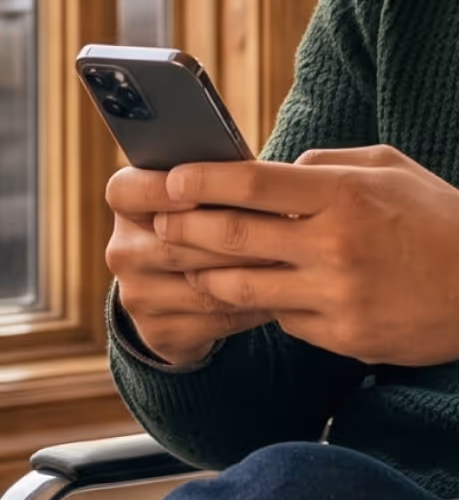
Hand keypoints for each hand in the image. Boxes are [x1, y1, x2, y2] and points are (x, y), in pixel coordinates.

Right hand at [105, 166, 282, 365]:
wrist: (184, 286)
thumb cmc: (210, 217)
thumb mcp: (205, 191)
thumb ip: (220, 176)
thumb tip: (273, 168)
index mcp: (126, 203)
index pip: (130, 190)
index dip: (167, 188)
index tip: (211, 185)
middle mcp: (123, 250)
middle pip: (179, 241)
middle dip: (238, 233)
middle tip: (287, 225)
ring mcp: (138, 295)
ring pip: (203, 284)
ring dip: (253, 272)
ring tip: (293, 258)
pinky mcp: (160, 331)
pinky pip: (217, 318)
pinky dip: (255, 304)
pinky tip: (283, 291)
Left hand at [151, 145, 458, 365]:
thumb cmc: (441, 218)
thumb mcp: (390, 167)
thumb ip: (327, 165)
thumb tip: (276, 172)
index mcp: (345, 195)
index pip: (252, 184)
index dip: (201, 182)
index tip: (171, 180)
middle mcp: (334, 246)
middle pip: (233, 238)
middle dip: (185, 230)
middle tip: (158, 224)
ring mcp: (336, 297)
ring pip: (245, 290)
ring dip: (210, 277)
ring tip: (191, 266)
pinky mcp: (342, 337)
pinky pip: (284, 320)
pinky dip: (270, 305)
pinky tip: (265, 293)